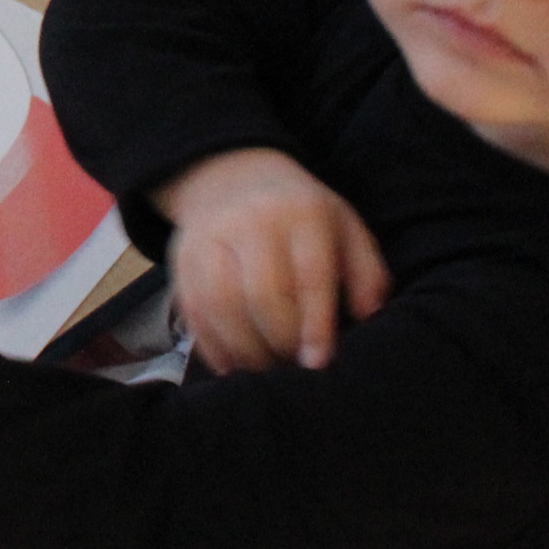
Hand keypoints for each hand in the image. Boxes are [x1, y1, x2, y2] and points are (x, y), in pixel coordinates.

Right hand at [156, 147, 388, 372]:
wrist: (235, 178)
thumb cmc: (303, 216)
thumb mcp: (346, 228)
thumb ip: (366, 273)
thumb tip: (367, 316)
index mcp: (301, 213)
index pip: (308, 276)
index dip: (314, 325)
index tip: (319, 362)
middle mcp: (249, 221)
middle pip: (260, 295)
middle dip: (280, 342)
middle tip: (294, 367)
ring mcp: (208, 238)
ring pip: (220, 306)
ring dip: (245, 350)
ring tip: (267, 370)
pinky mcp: (181, 259)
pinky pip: (192, 311)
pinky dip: (213, 347)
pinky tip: (234, 365)